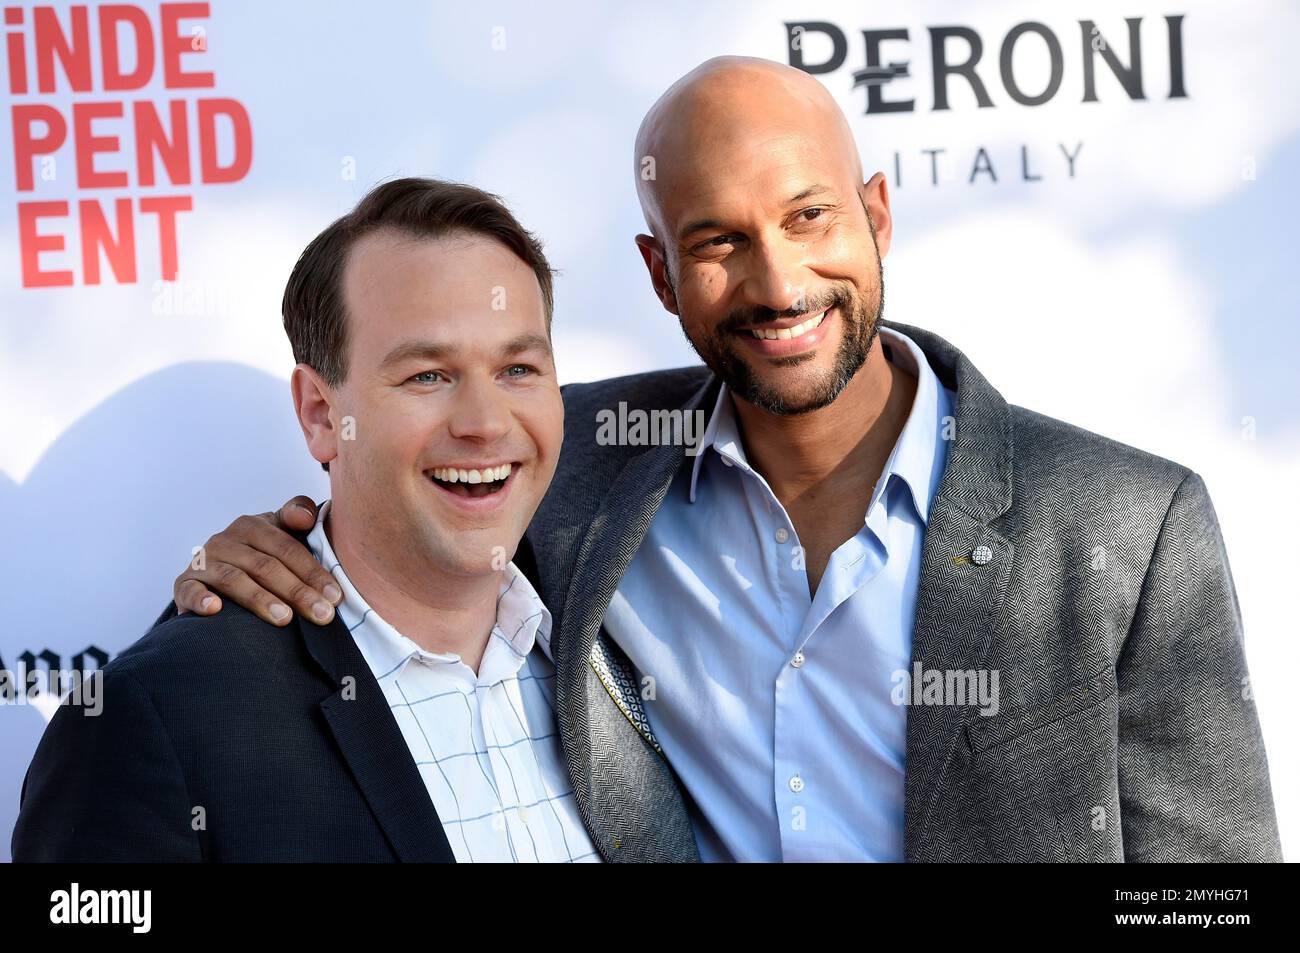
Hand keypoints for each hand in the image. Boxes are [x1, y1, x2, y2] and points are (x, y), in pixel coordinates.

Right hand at [174, 497, 341, 625]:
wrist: (212, 571)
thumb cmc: (258, 553)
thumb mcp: (279, 531)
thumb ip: (297, 514)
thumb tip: (307, 516)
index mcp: (253, 526)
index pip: (287, 548)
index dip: (313, 572)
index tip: (335, 596)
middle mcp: (226, 540)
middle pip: (266, 566)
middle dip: (297, 592)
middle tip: (322, 615)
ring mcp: (204, 562)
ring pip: (235, 580)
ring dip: (261, 600)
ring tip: (285, 619)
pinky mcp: (184, 584)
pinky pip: (191, 591)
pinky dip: (201, 600)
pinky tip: (216, 610)